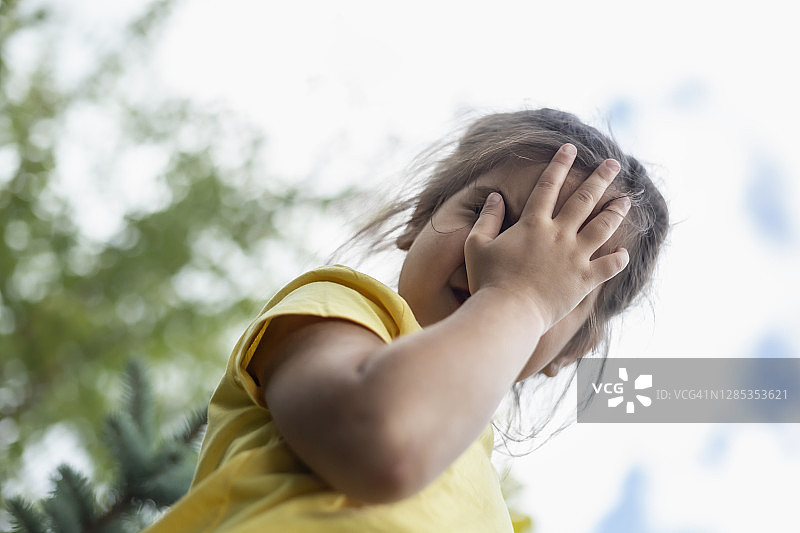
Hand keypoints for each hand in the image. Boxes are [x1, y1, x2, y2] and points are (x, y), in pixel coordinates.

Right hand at [464, 143, 630, 329]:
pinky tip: (624, 253)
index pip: (549, 185)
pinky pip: (609, 266)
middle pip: (584, 199)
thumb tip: (495, 197)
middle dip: (600, 178)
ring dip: (616, 211)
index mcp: (533, 224)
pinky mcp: (584, 280)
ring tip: (625, 199)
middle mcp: (558, 234)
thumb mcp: (477, 245)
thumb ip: (487, 218)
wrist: (508, 313)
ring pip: (603, 226)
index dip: (560, 164)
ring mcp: (575, 257)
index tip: (570, 148)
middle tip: (613, 163)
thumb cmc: (488, 280)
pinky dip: (619, 259)